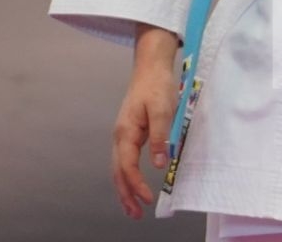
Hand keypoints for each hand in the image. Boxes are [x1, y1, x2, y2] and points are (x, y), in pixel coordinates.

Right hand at [111, 26, 179, 220]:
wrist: (150, 67)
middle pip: (118, 172)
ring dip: (125, 189)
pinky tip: (134, 185)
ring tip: (133, 209)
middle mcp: (120, 136)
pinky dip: (127, 177)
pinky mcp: (130, 133)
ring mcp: (123, 135)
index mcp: (126, 132)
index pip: (127, 166)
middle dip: (125, 195)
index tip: (148, 199)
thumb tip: (159, 163)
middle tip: (135, 215)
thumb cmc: (156, 86)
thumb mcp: (162, 110)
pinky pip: (125, 161)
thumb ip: (160, 137)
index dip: (136, 185)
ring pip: (119, 168)